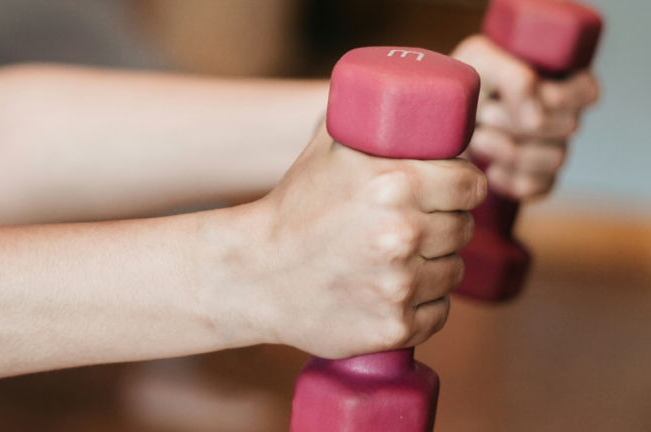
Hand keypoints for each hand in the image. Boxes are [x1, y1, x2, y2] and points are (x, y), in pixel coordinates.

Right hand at [241, 126, 485, 358]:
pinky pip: (438, 313)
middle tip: (414, 226)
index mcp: (395, 184)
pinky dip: (422, 305)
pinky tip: (391, 292)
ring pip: (453, 272)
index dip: (462, 187)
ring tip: (397, 260)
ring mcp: (400, 287)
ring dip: (434, 265)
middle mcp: (403, 235)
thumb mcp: (330, 149)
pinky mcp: (394, 327)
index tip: (449, 193)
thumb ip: (375, 120)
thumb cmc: (293, 207)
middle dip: (445, 225)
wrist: (252, 274)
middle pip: (464, 229)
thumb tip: (416, 96)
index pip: (472, 185)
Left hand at [452, 35, 598, 199]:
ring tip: (478, 138)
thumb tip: (536, 117)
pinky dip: (508, 179)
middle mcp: (561, 116)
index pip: (587, 92)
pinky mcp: (534, 179)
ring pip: (555, 159)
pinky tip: (488, 168)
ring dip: (508, 149)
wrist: (434, 122)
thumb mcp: (480, 60)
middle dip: (518, 122)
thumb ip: (514, 77)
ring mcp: (550, 150)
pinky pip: (537, 187)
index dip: (558, 97)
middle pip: (568, 126)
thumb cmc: (462, 84)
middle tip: (485, 115)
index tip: (517, 95)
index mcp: (559, 79)